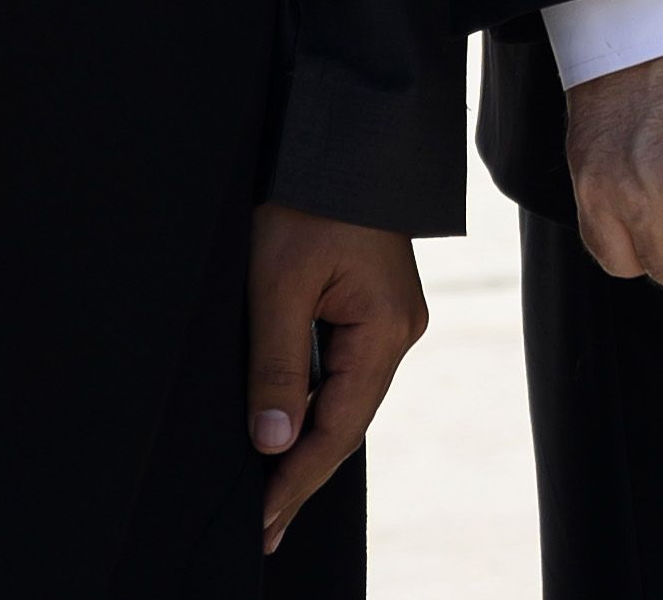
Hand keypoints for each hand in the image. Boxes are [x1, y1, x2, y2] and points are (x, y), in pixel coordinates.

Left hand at [248, 205, 427, 555]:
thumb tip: (275, 441)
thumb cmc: (309, 199)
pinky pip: (348, 369)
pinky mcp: (376, 302)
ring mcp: (391, 316)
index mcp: (385, 328)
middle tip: (266, 528)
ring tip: (273, 492)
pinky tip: (293, 427)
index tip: (264, 522)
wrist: (344, 134)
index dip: (298, 478)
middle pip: (349, 418)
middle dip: (304, 472)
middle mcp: (399, 328)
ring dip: (310, 441)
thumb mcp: (278, 284)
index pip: (340, 426)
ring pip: (349, 396)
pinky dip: (319, 404)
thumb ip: (277, 366)